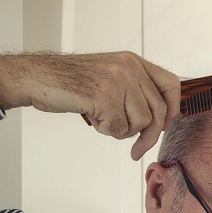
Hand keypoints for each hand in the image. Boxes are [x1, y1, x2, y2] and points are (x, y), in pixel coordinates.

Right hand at [0, 51, 179, 159]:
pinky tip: (93, 119)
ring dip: (121, 131)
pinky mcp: (105, 96)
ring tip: (102, 119)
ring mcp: (118, 80)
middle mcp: (130, 68)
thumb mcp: (110, 76)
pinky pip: (118, 129)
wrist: (39, 78)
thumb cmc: (72, 83)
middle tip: (137, 151)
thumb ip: (134, 90)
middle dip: (148, 137)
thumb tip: (158, 120)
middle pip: (157, 112)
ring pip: (139, 123)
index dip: (172, 109)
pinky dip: (106, 131)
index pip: (170, 84)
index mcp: (134, 61)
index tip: (164, 126)